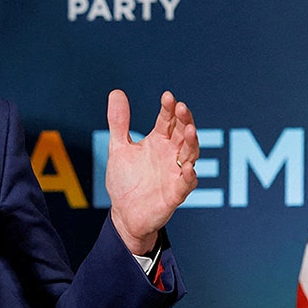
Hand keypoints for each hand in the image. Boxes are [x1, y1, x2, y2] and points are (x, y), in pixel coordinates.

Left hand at [105, 90, 198, 254]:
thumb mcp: (119, 148)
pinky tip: (188, 166)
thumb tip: (116, 92)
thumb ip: (119, 122)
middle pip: (183, 133)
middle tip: (181, 107)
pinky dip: (189, 175)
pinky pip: (186, 183)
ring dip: (191, 142)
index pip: (167, 120)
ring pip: (190, 154)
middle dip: (184, 120)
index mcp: (158, 142)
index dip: (168, 109)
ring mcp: (175, 173)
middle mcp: (170, 155)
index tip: (167, 96)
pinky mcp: (175, 194)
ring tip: (190, 129)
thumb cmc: (126, 181)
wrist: (124, 215)